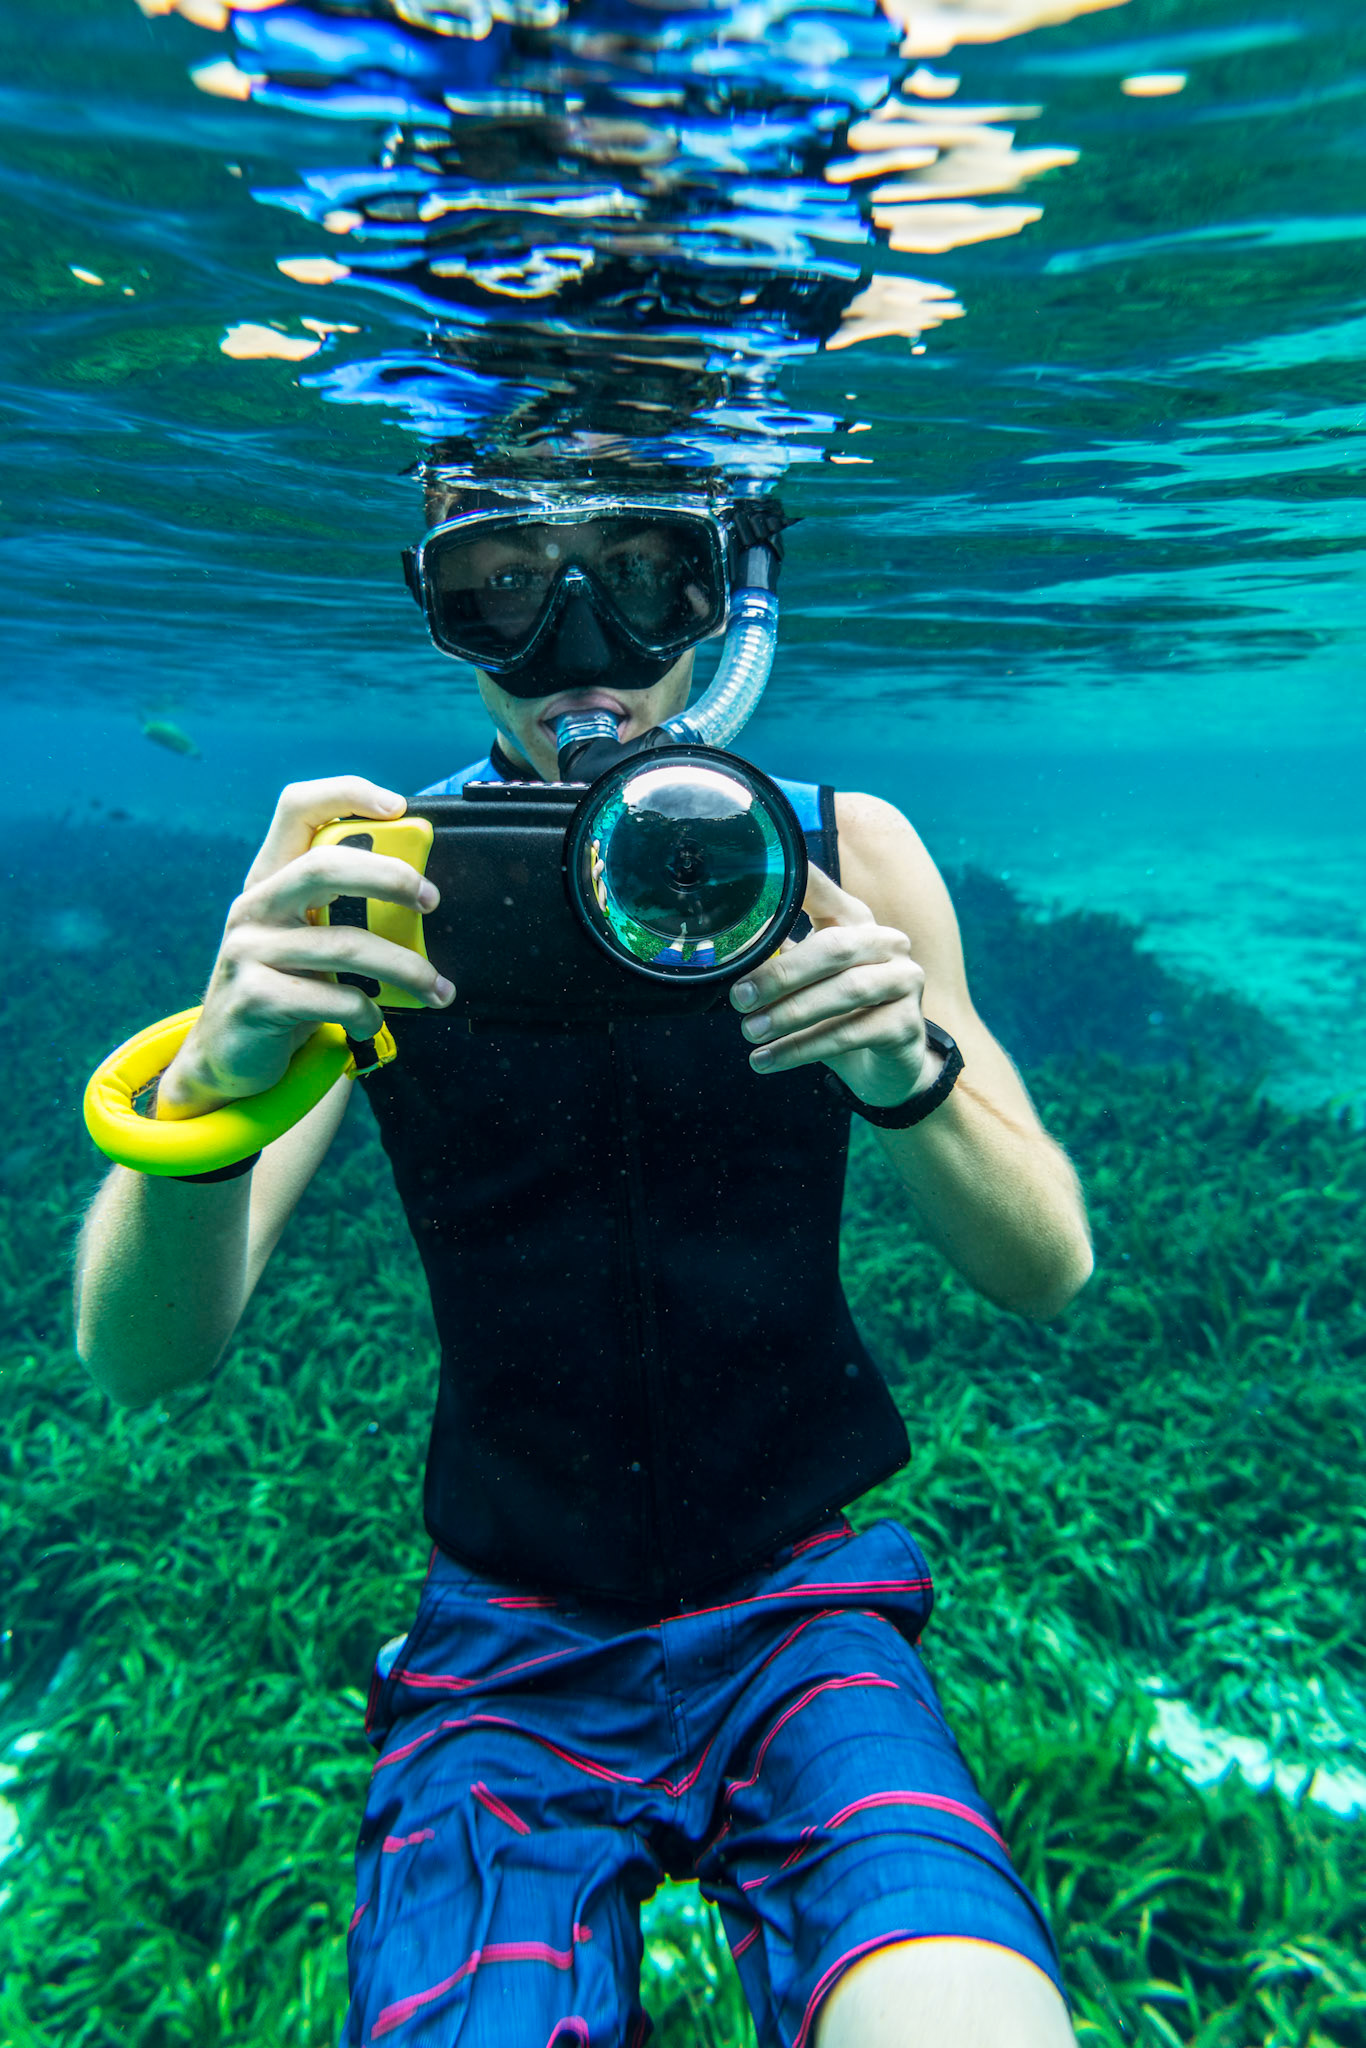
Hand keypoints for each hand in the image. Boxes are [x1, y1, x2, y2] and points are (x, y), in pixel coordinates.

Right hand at [157, 778, 453, 1118]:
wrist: (228, 1057)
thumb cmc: (287, 986)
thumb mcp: (307, 938)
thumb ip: (344, 909)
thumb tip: (422, 889)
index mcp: (271, 877)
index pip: (297, 808)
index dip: (347, 794)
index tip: (399, 807)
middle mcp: (254, 906)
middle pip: (323, 866)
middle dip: (388, 877)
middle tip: (430, 900)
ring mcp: (247, 951)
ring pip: (344, 946)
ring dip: (405, 968)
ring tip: (438, 989)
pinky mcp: (254, 998)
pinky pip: (333, 999)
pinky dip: (367, 1013)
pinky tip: (372, 1021)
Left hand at [729, 864, 940, 1109]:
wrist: (886, 1066)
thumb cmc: (839, 1013)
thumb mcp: (808, 981)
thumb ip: (778, 959)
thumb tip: (726, 956)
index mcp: (856, 920)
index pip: (822, 890)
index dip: (794, 881)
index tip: (754, 881)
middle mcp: (887, 943)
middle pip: (834, 948)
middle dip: (782, 974)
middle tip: (740, 998)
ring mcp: (904, 981)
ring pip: (846, 992)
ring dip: (790, 1013)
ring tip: (751, 1031)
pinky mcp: (906, 1024)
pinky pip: (850, 1034)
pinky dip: (803, 1048)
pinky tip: (769, 1059)